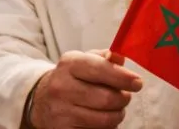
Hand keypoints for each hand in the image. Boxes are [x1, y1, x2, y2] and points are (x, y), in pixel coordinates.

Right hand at [27, 50, 141, 128]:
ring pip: (104, 119)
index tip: (137, 83)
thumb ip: (104, 58)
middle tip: (125, 97)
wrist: (40, 100)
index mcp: (69, 64)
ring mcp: (61, 111)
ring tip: (116, 109)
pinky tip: (102, 119)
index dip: (123, 77)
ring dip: (117, 115)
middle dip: (123, 99)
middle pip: (106, 98)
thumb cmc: (70, 78)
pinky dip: (106, 127)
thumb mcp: (82, 61)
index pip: (100, 69)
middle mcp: (62, 87)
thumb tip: (120, 58)